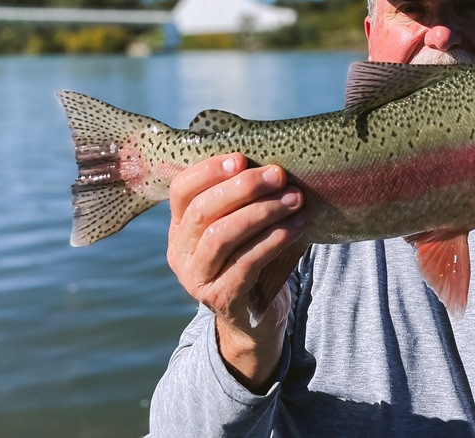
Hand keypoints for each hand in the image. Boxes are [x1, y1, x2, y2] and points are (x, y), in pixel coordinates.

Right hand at [166, 153, 305, 389]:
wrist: (256, 315)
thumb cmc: (252, 255)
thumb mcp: (241, 224)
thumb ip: (244, 198)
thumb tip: (274, 162)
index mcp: (179, 225)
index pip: (182, 190)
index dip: (209, 171)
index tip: (242, 158)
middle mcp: (180, 251)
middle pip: (203, 210)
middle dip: (244, 188)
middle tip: (279, 175)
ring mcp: (196, 278)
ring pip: (222, 236)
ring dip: (262, 212)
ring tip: (295, 200)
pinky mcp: (220, 298)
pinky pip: (245, 264)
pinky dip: (272, 241)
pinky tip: (295, 227)